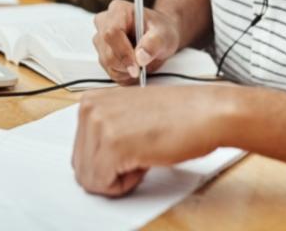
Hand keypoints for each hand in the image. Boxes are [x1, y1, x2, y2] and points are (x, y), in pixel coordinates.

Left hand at [72, 85, 224, 196]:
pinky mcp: (113, 145)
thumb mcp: (128, 114)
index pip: (79, 151)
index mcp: (91, 100)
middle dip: (109, 171)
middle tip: (138, 153)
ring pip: (90, 179)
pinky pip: (103, 185)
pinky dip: (125, 184)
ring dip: (118, 177)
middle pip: (81, 167)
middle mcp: (89, 109)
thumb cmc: (177, 115)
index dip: (107, 160)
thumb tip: (89, 157)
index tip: (129, 146)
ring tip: (142, 153)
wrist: (205, 112)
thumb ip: (104, 129)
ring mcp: (99, 125)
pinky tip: (144, 161)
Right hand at [92, 0, 180, 84]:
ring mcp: (100, 38)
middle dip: (126, 64)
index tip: (137, 67)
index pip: (111, 32)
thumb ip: (154, 44)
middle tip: (143, 67)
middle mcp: (104, 22)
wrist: (159, 36)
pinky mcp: (101, 52)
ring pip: (106, 62)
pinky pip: (108, 70)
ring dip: (125, 70)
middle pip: (107, 50)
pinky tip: (134, 66)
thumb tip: (140, 58)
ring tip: (141, 63)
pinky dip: (123, 74)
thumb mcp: (164, 35)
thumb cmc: (160, 30)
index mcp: (118, 10)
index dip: (122, 52)